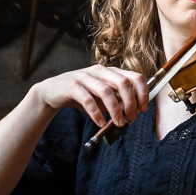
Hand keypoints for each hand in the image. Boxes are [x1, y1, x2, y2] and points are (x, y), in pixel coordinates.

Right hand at [32, 65, 147, 130]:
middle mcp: (100, 71)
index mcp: (111, 72)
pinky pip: (87, 100)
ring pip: (106, 91)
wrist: (52, 92)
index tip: (143, 109)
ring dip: (115, 110)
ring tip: (118, 123)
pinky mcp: (72, 86)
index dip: (143, 93)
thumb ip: (116, 101)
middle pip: (123, 83)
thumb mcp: (102, 97)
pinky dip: (96, 113)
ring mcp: (85, 76)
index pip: (135, 77)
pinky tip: (100, 123)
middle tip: (131, 119)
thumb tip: (132, 112)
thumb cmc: (82, 94)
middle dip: (131, 103)